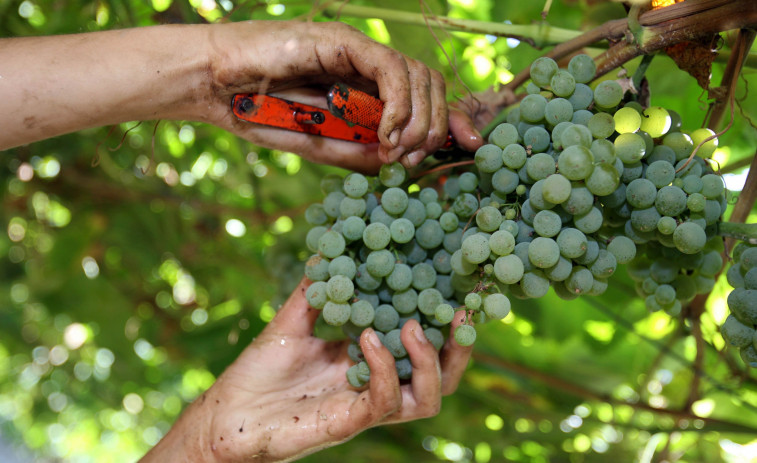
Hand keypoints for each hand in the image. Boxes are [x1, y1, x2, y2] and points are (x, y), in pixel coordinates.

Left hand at [141, 277, 472, 461]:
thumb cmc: (258, 372)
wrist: (226, 414)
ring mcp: (366, 407)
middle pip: (440, 376)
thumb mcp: (292, 321)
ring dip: (429, 360)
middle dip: (458, 347)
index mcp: (370, 361)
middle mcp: (377, 386)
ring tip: (413, 325)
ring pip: (428, 398)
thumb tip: (330, 245)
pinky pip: (385, 402)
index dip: (446, 322)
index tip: (455, 286)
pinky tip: (369, 338)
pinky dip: (384, 368)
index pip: (423, 345)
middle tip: (459, 311)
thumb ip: (317, 288)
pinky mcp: (349, 423)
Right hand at [197, 21, 482, 171]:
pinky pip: (389, 68)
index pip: (427, 96)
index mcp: (368, 89)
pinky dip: (398, 102)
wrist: (217, 86)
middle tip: (416, 158)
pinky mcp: (344, 41)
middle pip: (431, 84)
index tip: (471, 147)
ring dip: (419, 119)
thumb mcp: (320, 147)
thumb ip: (360, 154)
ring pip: (417, 75)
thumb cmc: (260, 114)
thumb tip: (400, 166)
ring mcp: (358, 50)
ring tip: (398, 149)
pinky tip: (388, 132)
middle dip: (438, 125)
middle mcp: (370, 67)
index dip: (453, 119)